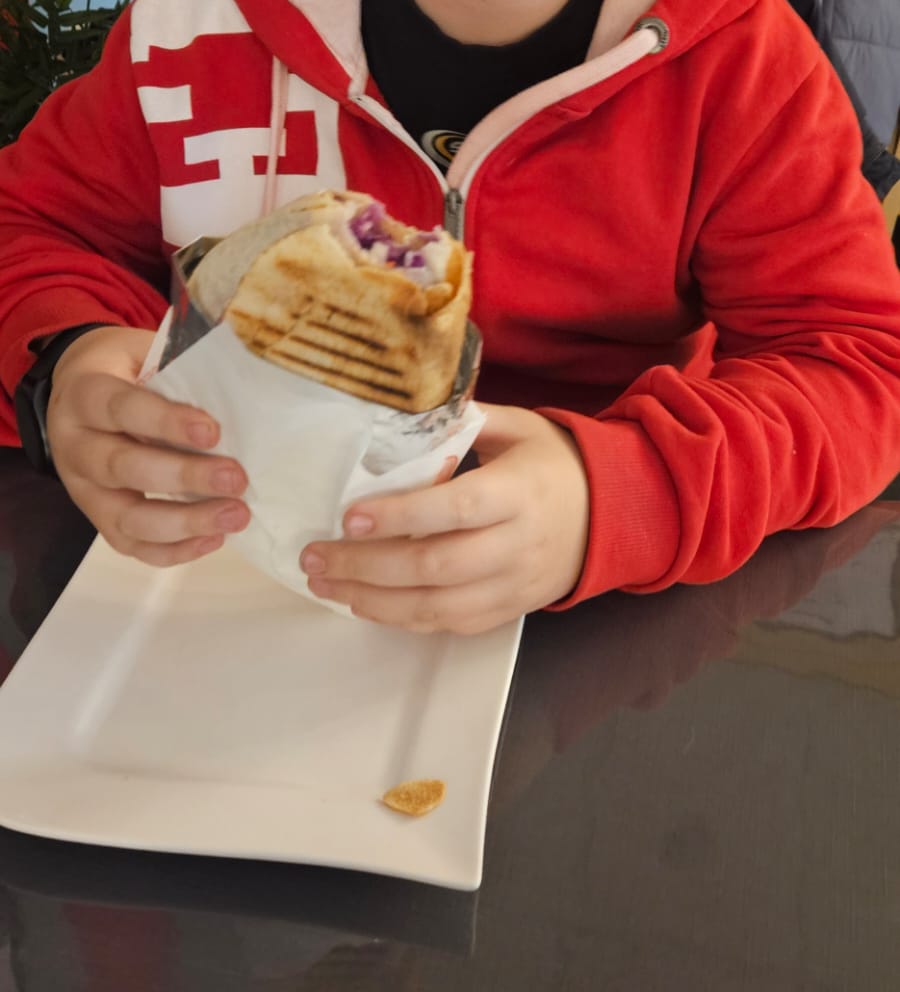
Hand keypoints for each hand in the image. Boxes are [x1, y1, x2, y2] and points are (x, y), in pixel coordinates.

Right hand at [46, 326, 249, 565]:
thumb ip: (179, 367)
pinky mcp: (96, 518)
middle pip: (122, 468)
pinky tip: (214, 539)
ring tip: (236, 515)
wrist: (80, 388)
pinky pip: (129, 546)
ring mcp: (82, 488)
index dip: (166, 422)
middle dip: (183, 477)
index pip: (121, 408)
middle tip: (235, 479)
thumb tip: (239, 387)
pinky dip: (172, 550)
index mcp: (85, 393)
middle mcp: (75, 444)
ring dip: (185, 522)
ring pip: (126, 518)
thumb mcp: (145, 351)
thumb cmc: (128, 367)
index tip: (213, 432)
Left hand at [299, 405, 589, 632]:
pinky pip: (448, 625)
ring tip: (324, 582)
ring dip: (372, 600)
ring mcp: (512, 586)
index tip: (349, 516)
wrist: (611, 515)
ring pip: (436, 607)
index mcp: (518, 493)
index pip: (454, 510)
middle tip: (315, 555)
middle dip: (367, 566)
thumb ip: (463, 420)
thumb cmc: (552, 462)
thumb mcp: (518, 427)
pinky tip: (362, 601)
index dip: (401, 516)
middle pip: (435, 566)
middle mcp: (516, 546)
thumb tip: (401, 409)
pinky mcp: (507, 612)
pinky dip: (401, 619)